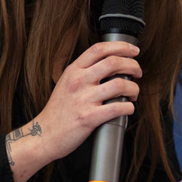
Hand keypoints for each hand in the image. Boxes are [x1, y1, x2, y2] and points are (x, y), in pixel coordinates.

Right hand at [25, 41, 142, 165]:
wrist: (44, 134)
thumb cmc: (58, 110)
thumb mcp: (66, 82)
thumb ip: (84, 71)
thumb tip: (111, 63)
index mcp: (73, 70)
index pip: (99, 49)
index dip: (120, 47)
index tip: (133, 51)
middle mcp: (78, 81)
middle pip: (113, 62)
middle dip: (132, 65)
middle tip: (137, 72)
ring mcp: (83, 99)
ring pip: (119, 84)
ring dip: (133, 88)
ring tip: (133, 93)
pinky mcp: (88, 118)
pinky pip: (117, 108)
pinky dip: (129, 107)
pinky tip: (128, 108)